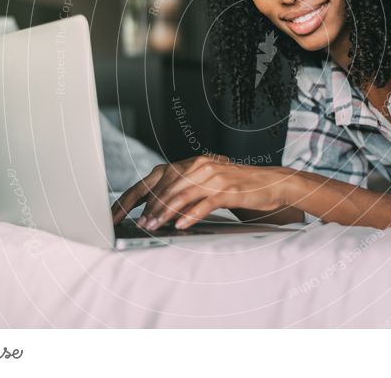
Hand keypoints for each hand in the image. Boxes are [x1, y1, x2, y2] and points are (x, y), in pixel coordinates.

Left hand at [110, 154, 290, 229]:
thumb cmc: (240, 188)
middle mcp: (201, 166)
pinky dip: (191, 214)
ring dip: (165, 212)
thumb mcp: (209, 185)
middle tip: (139, 224)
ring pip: (182, 194)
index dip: (134, 195)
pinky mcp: (229, 190)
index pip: (156, 178)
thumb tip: (159, 213)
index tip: (117, 213)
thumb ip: (186, 193)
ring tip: (153, 226)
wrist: (273, 183)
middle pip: (167, 186)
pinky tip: (181, 225)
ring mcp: (215, 177)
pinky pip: (205, 203)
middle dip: (150, 207)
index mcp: (193, 164)